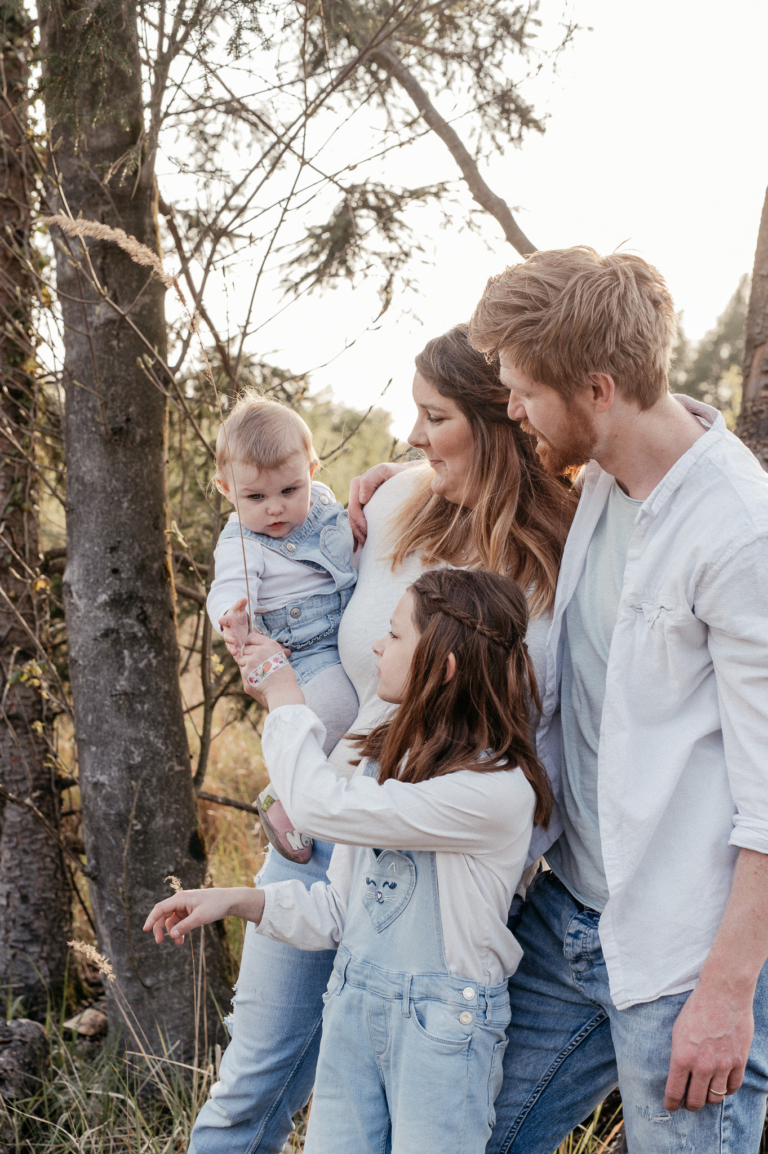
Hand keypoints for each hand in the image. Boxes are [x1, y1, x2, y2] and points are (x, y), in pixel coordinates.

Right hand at [143, 886, 264, 945]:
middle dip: (161, 929)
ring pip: (171, 921)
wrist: (229, 901)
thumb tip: (172, 935)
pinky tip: (181, 939)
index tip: (145, 930)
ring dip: (172, 932)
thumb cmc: (215, 906)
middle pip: (163, 915)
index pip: (160, 908)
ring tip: (179, 943)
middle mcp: (180, 901)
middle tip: (159, 942)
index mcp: (180, 899)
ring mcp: (185, 907)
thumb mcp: (200, 917)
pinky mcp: (190, 912)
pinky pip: (179, 922)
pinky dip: (179, 931)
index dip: (151, 919)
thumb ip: (185, 927)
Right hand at [219, 598, 249, 656]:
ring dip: (233, 649)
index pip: (224, 620)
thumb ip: (241, 604)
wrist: (236, 623)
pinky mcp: (236, 645)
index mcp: (228, 621)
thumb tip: (244, 598)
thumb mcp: (239, 609)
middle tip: (231, 641)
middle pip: (227, 636)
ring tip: (236, 653)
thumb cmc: (237, 615)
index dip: (223, 620)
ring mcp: (231, 640)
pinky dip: (238, 656)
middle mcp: (228, 632)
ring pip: (231, 646)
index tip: (222, 620)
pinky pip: (236, 652)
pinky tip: (241, 661)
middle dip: (229, 638)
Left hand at [238, 632, 303, 708]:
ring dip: (247, 664)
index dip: (250, 642)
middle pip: (245, 648)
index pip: (251, 637)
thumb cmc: (284, 675)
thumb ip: (271, 650)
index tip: (252, 648)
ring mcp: (252, 661)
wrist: (282, 690)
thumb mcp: (281, 657)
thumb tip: (272, 647)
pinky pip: (242, 668)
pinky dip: (247, 673)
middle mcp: (260, 650)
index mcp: (269, 644)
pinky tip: (256, 677)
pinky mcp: (247, 671)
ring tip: (257, 671)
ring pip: (242, 659)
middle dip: (249, 655)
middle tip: (256, 663)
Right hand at [348, 462, 409, 544]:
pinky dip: (356, 534)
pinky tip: (358, 546)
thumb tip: (361, 499)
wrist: (408, 476)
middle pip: (351, 515)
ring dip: (356, 533)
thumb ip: (370, 481)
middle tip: (365, 541)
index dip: (358, 518)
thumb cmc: (398, 473)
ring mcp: (360, 502)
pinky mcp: (365, 509)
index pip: (354, 505)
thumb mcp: (385, 471)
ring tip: (364, 544)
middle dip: (357, 529)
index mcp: (358, 483)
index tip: (367, 530)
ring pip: (352, 520)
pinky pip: (356, 522)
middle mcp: (356, 493)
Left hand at [664, 980, 754, 1110]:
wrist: (722, 994)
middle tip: (687, 1103)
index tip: (670, 1106)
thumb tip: (679, 1073)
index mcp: (682, 1058)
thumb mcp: (677, 1031)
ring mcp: (722, 1066)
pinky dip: (726, 1090)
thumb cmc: (696, 1009)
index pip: (674, 1092)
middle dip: (689, 1105)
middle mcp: (702, 1066)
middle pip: (695, 1101)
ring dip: (707, 1099)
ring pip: (714, 1098)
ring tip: (704, 1095)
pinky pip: (733, 1087)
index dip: (671, 1104)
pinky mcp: (738, 1062)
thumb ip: (679, 1055)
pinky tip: (721, 1086)